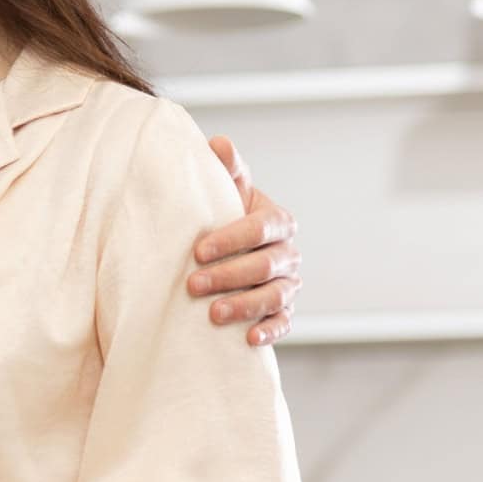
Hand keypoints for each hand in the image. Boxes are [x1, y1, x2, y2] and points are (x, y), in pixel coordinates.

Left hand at [190, 135, 300, 346]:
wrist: (230, 253)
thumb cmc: (225, 218)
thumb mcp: (225, 194)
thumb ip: (227, 171)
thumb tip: (218, 142)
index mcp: (277, 221)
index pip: (261, 228)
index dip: (231, 239)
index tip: (197, 251)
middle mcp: (288, 254)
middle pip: (266, 266)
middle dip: (229, 275)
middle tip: (193, 284)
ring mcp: (289, 284)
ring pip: (275, 296)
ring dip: (245, 306)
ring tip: (214, 314)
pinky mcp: (284, 311)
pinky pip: (284, 323)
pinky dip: (269, 331)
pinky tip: (248, 339)